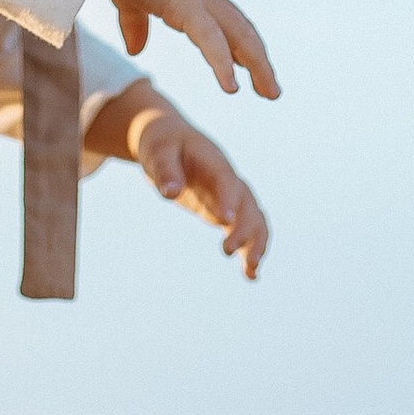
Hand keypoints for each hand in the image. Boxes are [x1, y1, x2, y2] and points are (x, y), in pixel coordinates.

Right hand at [98, 0, 279, 101]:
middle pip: (241, 31)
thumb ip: (136, 24)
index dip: (241, 48)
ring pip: (238, 34)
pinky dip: (223, 63)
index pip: (226, 24)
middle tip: (272, 91)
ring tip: (271, 93)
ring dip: (257, 64)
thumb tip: (137, 49)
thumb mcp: (128, 0)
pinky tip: (232, 88)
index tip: (252, 70)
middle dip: (259, 61)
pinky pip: (210, 38)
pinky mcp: (185, 2)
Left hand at [98, 90, 269, 277]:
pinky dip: (249, 249)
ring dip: (255, 244)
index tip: (225, 221)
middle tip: (226, 251)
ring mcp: (230, 196)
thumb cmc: (162, 144)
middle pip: (247, 204)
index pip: (226, 181)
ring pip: (253, 220)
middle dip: (244, 229)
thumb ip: (165, 171)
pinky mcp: (226, 209)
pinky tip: (250, 275)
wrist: (170, 139)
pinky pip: (244, 229)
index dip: (228, 200)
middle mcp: (229, 180)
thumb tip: (170, 192)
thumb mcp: (157, 152)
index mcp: (214, 161)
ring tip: (251, 272)